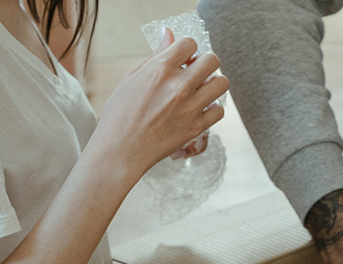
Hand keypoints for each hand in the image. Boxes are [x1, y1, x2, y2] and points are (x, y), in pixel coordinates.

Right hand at [87, 30, 228, 180]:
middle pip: (212, 60)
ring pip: (222, 83)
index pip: (189, 43)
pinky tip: (200, 110)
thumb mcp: (132, 78)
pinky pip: (220, 110)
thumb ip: (155, 56)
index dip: (187, 50)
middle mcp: (179, 85)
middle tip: (196, 73)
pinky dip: (212, 109)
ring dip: (213, 84)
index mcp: (160, 68)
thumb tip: (169, 34)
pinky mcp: (197, 127)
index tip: (184, 58)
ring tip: (201, 91)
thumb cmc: (121, 114)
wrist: (121, 150)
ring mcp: (190, 107)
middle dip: (205, 63)